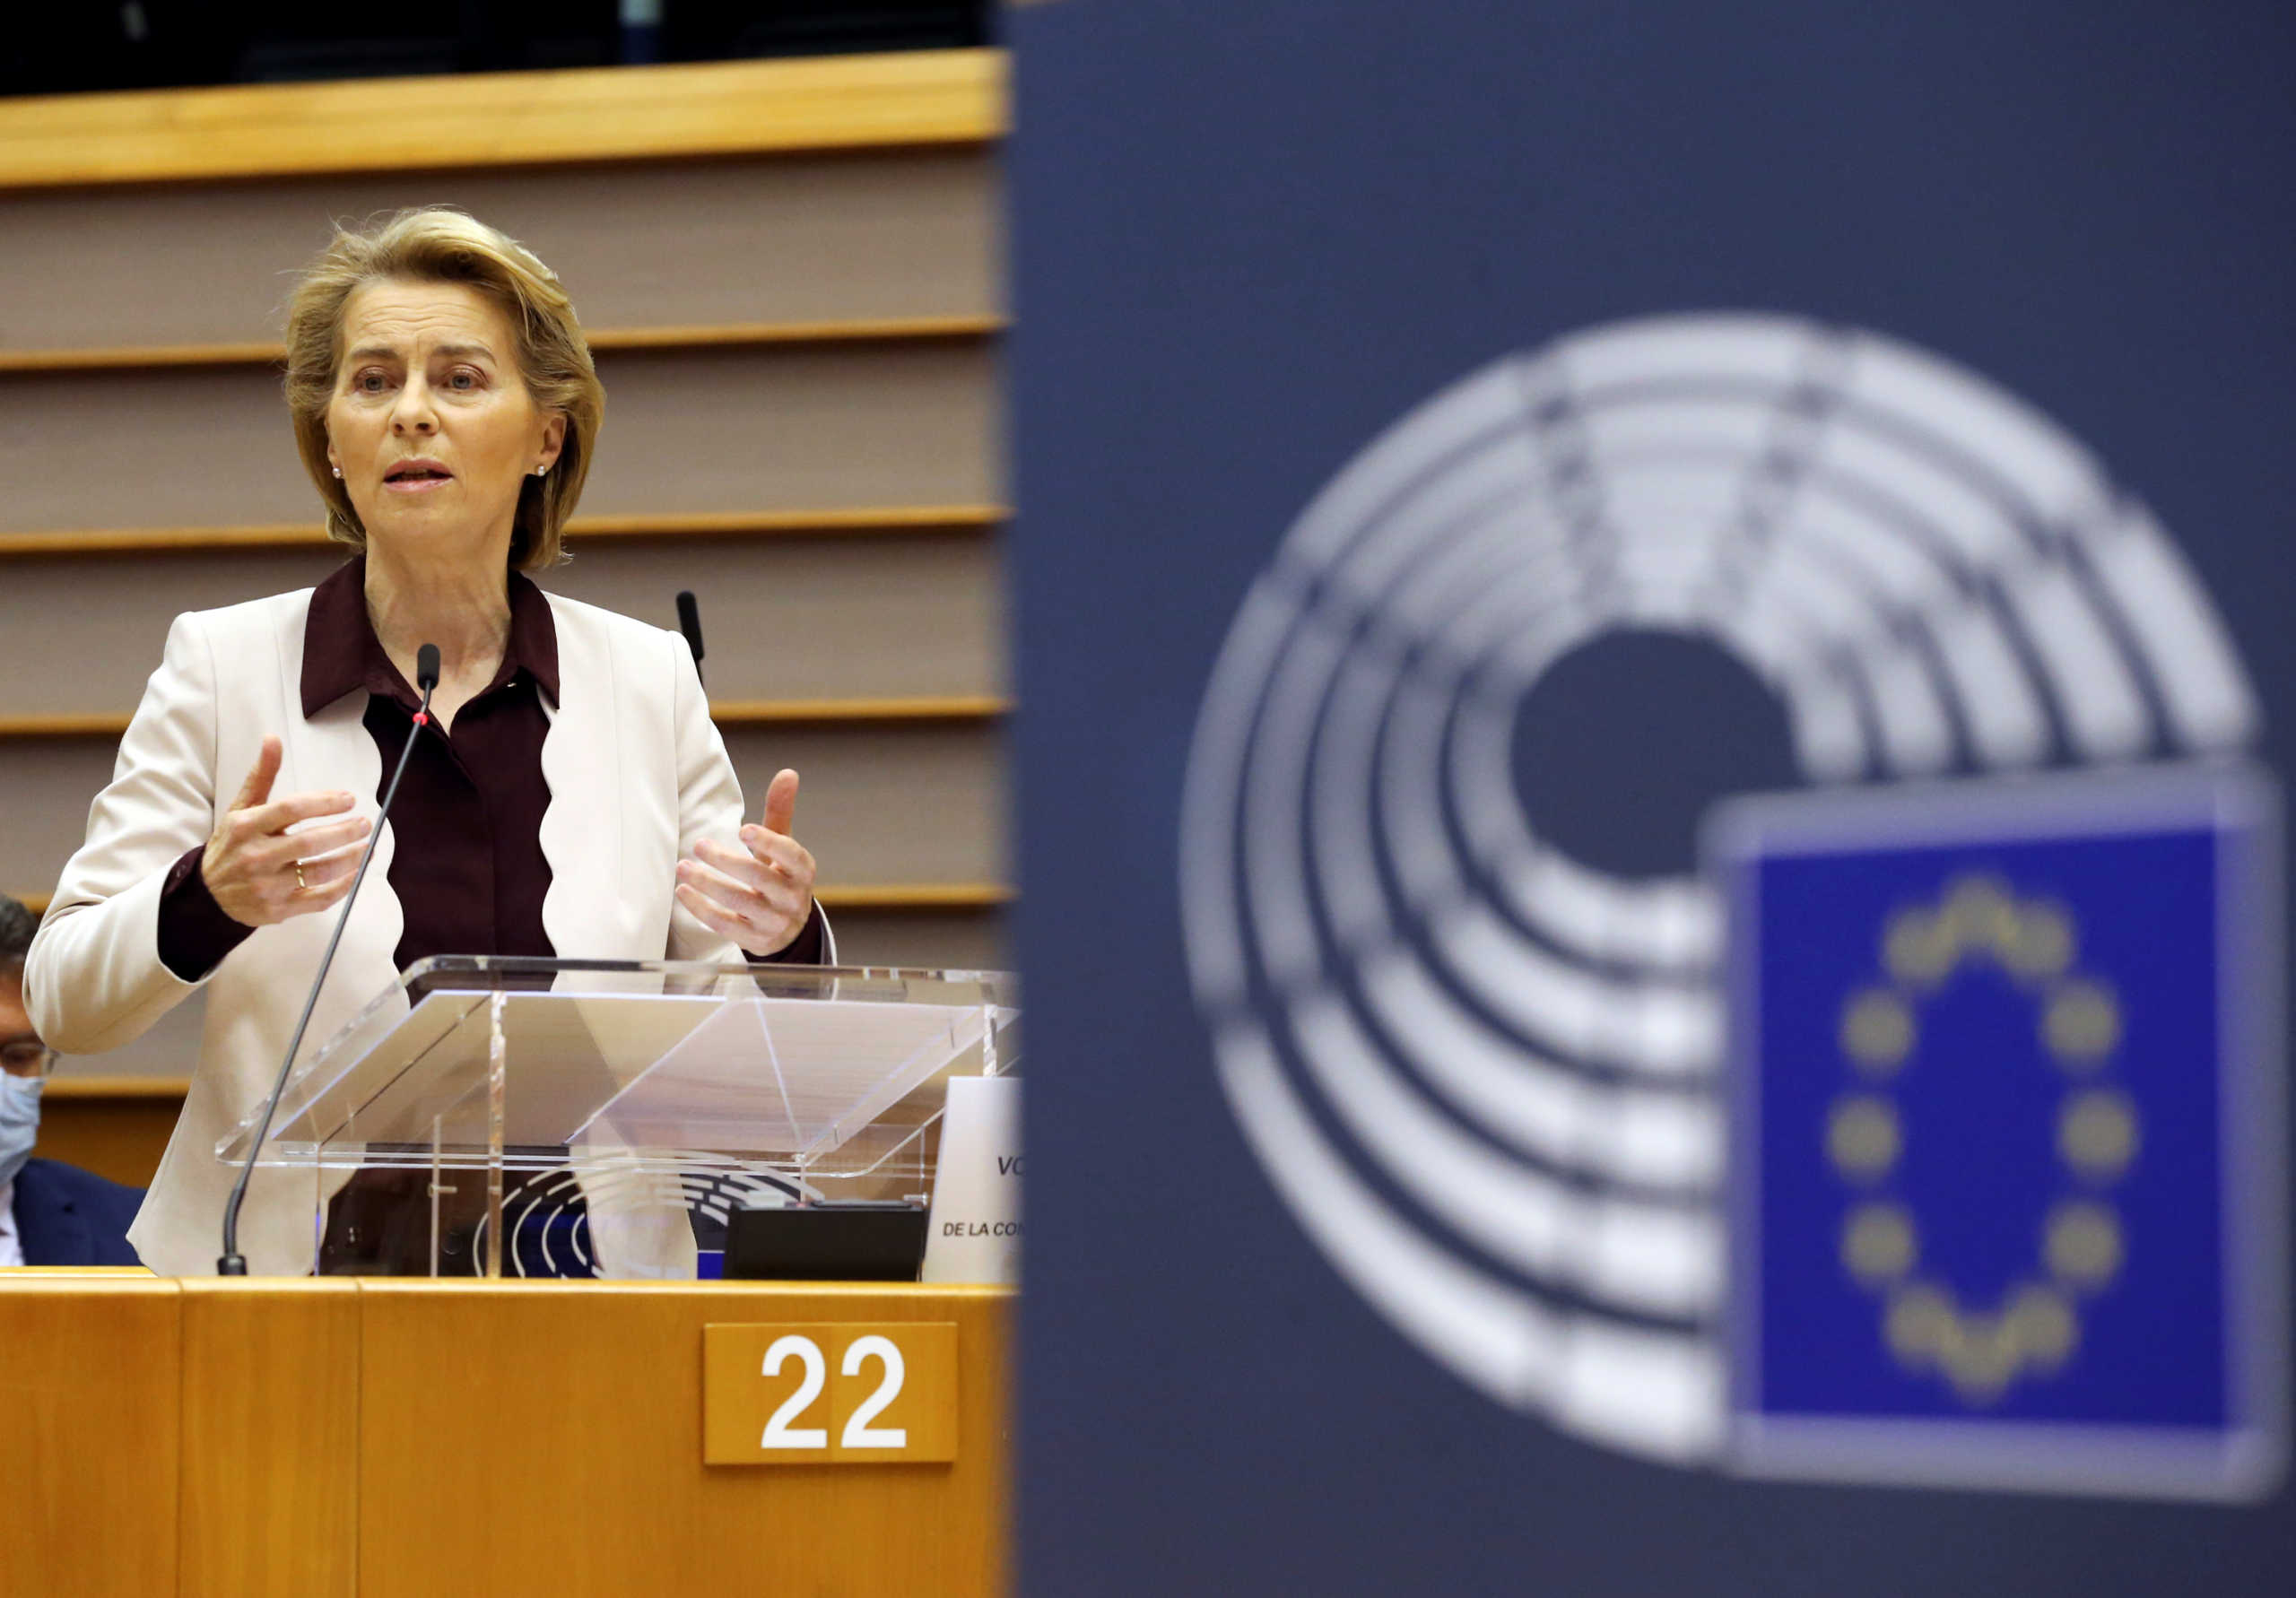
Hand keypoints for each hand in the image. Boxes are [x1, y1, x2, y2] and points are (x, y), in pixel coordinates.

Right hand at [201, 736, 371, 927]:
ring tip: (369, 847)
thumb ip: (261, 776)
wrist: (208, 895)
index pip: (291, 809)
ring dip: (351, 859)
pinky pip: (319, 899)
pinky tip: (357, 872)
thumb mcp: (241, 809)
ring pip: (319, 872)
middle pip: (309, 842)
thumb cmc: (232, 845)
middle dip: (344, 832)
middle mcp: (254, 857)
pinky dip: (343, 886)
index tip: (349, 799)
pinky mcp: (277, 910)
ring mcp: (266, 886)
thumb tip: (273, 738)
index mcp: (245, 827)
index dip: (325, 803)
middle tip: (366, 823)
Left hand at [675, 768, 816, 955]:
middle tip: (699, 845)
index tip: (743, 829)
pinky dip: (702, 909)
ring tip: (683, 868)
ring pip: (741, 903)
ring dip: (709, 885)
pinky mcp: (756, 941)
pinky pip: (727, 926)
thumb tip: (788, 773)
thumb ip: (780, 811)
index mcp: (802, 870)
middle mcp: (793, 898)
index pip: (791, 855)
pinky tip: (684, 892)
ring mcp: (775, 922)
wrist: (788, 928)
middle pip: (760, 879)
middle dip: (727, 862)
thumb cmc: (779, 876)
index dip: (769, 843)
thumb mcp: (783, 846)